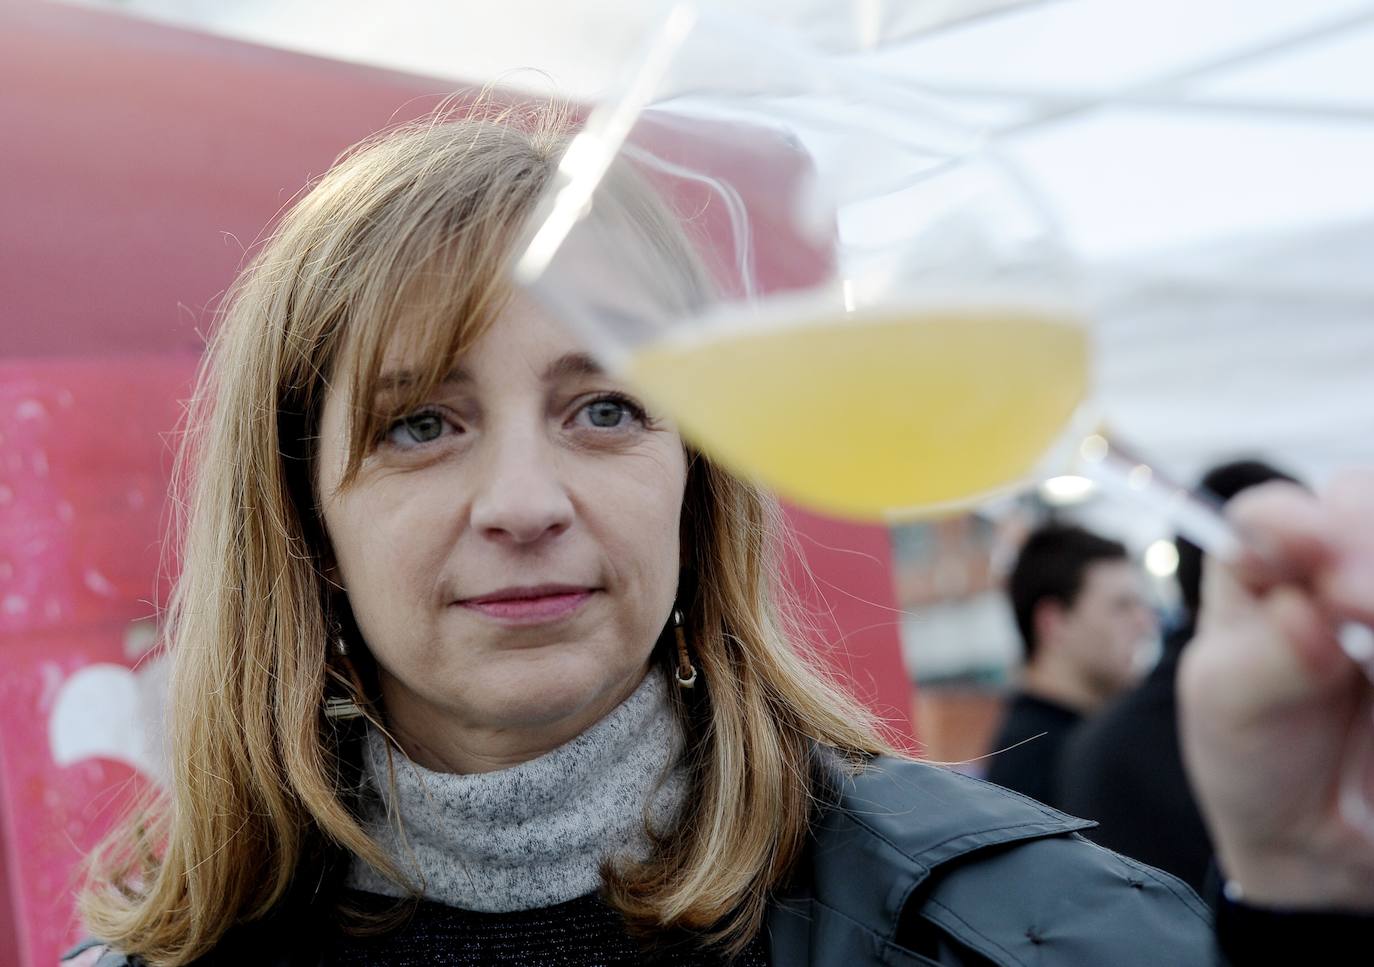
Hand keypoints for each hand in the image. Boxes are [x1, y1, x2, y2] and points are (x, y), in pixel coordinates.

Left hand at [1178, 473, 1373, 910]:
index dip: (1287, 521)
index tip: (1303, 546)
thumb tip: (1304, 611)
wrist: (1315, 838)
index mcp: (1264, 565)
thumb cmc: (1254, 749)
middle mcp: (1337, 563)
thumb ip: (1264, 655)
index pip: (1273, 513)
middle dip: (1362, 541)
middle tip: (1353, 602)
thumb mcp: (1228, 703)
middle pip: (1362, 505)